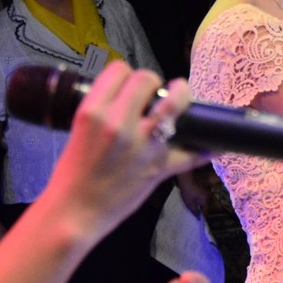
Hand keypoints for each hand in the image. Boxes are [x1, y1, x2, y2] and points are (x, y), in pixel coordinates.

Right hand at [42, 62, 204, 239]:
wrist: (74, 211)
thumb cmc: (72, 174)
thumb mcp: (79, 131)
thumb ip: (103, 111)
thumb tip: (126, 97)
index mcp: (93, 112)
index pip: (119, 70)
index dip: (125, 73)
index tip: (128, 82)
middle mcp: (120, 123)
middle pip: (148, 79)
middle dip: (152, 82)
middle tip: (153, 92)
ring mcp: (143, 144)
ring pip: (175, 102)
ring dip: (181, 95)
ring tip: (181, 97)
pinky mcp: (159, 166)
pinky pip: (191, 153)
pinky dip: (203, 149)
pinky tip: (210, 144)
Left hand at [176, 166, 215, 216]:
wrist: (186, 178)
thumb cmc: (187, 191)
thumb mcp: (189, 203)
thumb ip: (195, 211)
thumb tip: (199, 218)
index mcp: (205, 200)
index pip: (206, 211)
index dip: (204, 216)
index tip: (201, 221)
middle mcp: (208, 196)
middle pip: (206, 206)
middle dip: (202, 211)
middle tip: (197, 216)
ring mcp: (206, 192)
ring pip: (205, 202)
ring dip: (201, 206)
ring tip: (196, 209)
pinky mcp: (203, 189)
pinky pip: (203, 198)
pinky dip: (200, 201)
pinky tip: (195, 202)